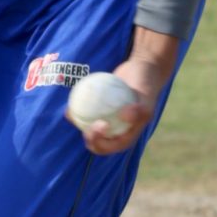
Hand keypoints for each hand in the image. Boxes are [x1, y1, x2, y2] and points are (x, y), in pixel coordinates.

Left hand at [80, 30, 179, 159]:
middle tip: (85, 127)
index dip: (103, 143)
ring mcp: (107, 120)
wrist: (140, 69)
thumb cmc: (146, 84)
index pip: (113, 146)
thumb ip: (139, 109)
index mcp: (128, 134)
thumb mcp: (147, 97)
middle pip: (99, 142)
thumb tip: (124, 117)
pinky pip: (86, 112)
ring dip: (78, 124)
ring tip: (70, 114)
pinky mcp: (99, 109)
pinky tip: (69, 104)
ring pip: (89, 128)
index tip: (100, 125)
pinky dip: (77, 109)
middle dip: (90, 139)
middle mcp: (117, 130)